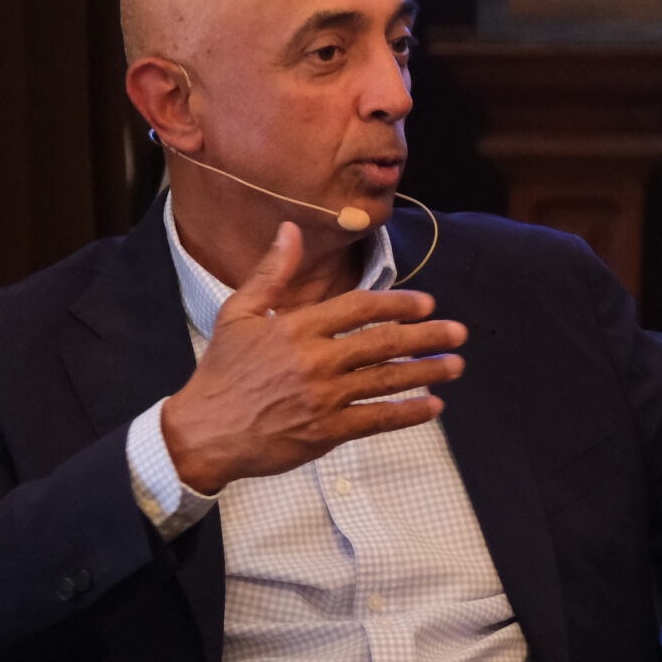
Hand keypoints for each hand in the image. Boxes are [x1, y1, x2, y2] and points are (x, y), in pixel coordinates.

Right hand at [158, 223, 467, 493]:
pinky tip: (433, 405)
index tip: (426, 303)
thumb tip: (289, 229)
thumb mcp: (238, 314)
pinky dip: (409, 413)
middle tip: (459, 332)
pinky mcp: (326, 432)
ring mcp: (323, 398)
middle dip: (427, 336)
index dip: (398, 302)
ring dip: (428, 371)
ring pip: (387, 380)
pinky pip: (378, 420)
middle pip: (384, 343)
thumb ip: (272, 273)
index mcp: (296, 328)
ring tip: (455, 364)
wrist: (202, 432)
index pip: (359, 307)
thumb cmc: (222, 371)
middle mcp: (315, 361)